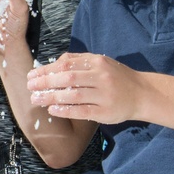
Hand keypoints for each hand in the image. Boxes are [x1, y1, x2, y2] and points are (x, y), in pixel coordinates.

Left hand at [27, 52, 142, 123]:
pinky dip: (65, 111)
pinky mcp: (106, 112)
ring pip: (73, 95)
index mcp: (97, 62)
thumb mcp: (100, 63)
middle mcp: (101, 77)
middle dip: (45, 82)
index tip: (32, 75)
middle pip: (68, 79)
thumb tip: (51, 65)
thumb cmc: (116, 78)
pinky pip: (82, 111)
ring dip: (51, 97)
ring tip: (36, 99)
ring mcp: (104, 95)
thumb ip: (78, 62)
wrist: (143, 93)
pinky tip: (52, 110)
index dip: (46, 70)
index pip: (67, 64)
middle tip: (30, 87)